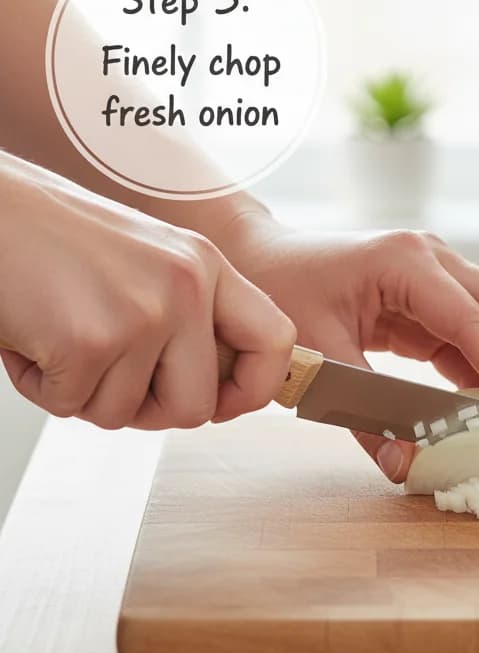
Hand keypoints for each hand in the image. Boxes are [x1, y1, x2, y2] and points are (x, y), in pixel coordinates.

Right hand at [0, 154, 295, 428]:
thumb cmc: (50, 238)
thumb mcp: (146, 260)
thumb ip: (189, 316)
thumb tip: (218, 392)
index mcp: (206, 265)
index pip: (276, 341)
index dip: (254, 388)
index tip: (222, 403)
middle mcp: (185, 286)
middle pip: (197, 406)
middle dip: (146, 411)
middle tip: (106, 378)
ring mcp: (142, 313)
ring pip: (126, 414)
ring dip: (83, 393)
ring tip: (57, 339)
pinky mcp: (90, 340)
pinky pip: (72, 406)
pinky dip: (42, 388)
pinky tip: (29, 340)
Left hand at [221, 220, 478, 481]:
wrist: (259, 258)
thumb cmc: (280, 293)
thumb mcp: (319, 357)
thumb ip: (365, 416)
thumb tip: (404, 467)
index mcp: (406, 262)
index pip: (474, 321)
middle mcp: (433, 259)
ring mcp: (436, 273)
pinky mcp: (431, 296)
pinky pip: (473, 333)